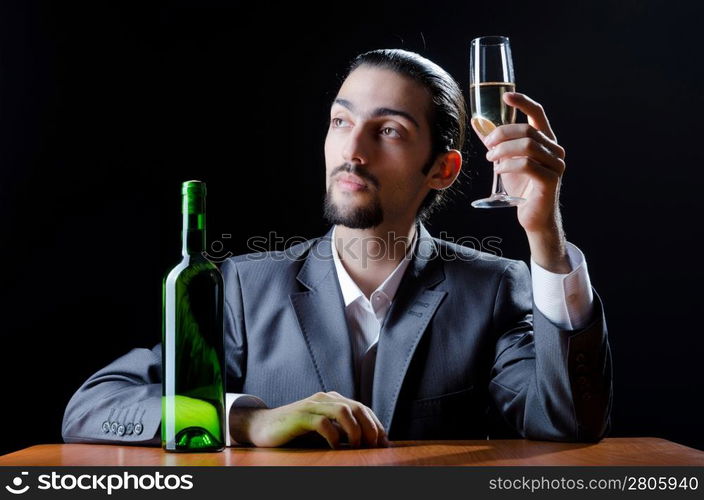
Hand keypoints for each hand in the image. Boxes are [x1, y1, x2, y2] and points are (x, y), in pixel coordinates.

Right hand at [231, 391, 388, 448]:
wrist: (262, 427)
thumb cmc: (294, 432)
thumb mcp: (321, 429)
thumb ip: (340, 430)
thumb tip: (365, 442)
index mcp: (331, 400)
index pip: (362, 408)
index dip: (375, 424)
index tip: (383, 442)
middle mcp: (324, 399)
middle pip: (356, 407)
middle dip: (370, 427)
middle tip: (373, 446)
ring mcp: (312, 406)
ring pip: (343, 411)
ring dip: (355, 430)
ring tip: (357, 446)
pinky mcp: (300, 416)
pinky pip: (323, 423)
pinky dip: (333, 436)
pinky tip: (335, 447)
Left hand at [472, 92, 570, 272]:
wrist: (533, 216)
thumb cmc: (521, 187)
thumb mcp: (505, 161)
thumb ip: (495, 142)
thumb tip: (478, 122)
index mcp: (546, 140)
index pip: (537, 114)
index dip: (523, 102)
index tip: (506, 97)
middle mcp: (555, 149)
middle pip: (526, 130)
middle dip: (502, 134)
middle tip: (487, 146)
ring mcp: (555, 164)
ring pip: (527, 146)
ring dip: (503, 150)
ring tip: (491, 159)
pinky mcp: (550, 180)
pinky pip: (526, 165)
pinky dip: (508, 165)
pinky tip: (498, 171)